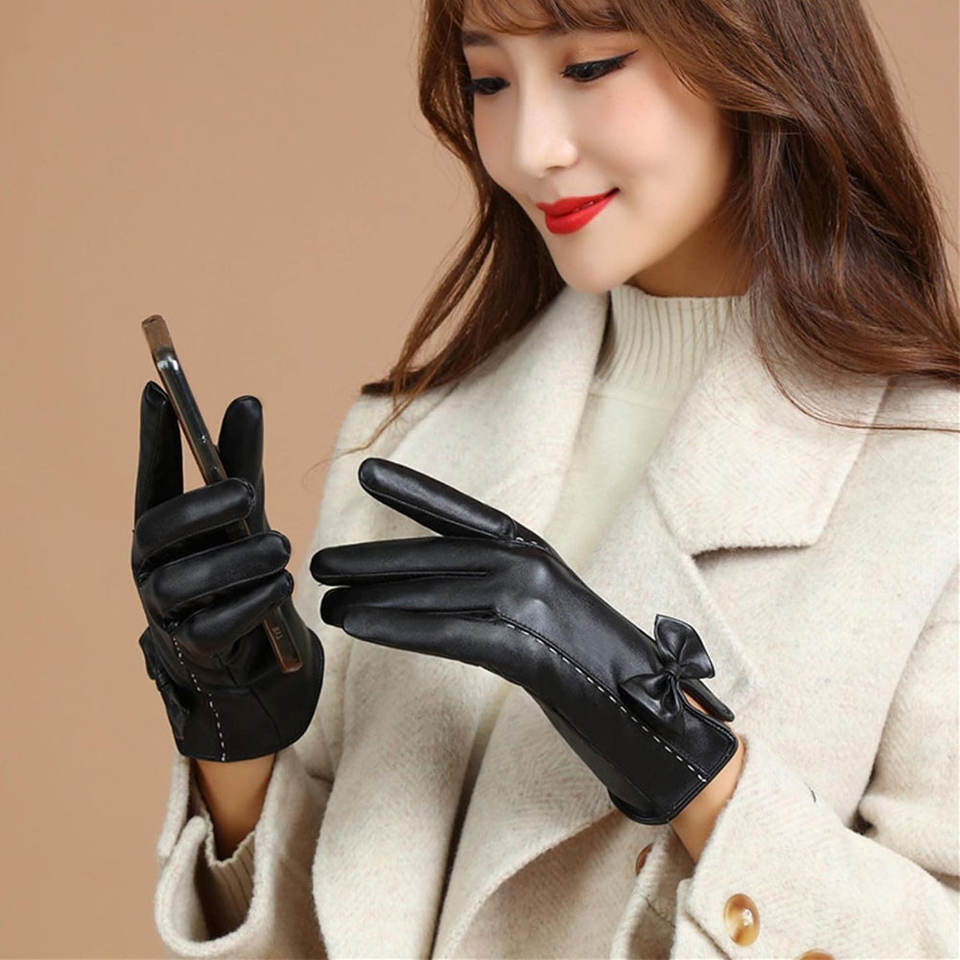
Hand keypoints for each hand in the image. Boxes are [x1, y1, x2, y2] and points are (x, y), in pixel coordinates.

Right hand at [131, 381, 323, 760]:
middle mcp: (154, 564)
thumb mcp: (246, 514)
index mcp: (164, 527)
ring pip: (186, 581)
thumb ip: (243, 464)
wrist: (252, 657)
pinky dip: (250, 604)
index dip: (153, 438)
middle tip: (247, 492)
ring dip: (237, 560)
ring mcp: (168, 609)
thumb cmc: (240, 570)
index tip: (159, 391)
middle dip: (201, 507)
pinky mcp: (193, 648)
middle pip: (158, 529)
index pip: (151, 477)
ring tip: (282, 547)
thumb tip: (246, 400)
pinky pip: (214, 627)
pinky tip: (281, 587)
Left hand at [310, 457, 737, 823]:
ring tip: (326, 601)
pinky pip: (453, 634)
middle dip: (376, 558)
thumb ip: (506, 594)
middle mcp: (536, 568)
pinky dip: (402, 627)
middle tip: (321, 562)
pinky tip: (361, 627)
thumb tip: (446, 591)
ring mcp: (537, 606)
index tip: (368, 474)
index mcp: (540, 553)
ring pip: (440, 592)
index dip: (415, 492)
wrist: (657, 721)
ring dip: (376, 595)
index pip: (467, 514)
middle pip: (440, 555)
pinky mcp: (533, 651)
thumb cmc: (598, 671)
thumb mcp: (552, 615)